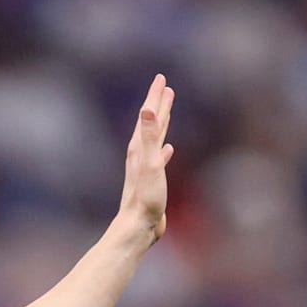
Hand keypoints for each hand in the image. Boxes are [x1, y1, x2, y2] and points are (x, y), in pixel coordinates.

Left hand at [116, 74, 174, 243]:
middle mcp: (140, 155)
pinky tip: (169, 149)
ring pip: (154, 138)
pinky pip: (158, 158)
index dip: (155, 96)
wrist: (138, 228)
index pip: (149, 115)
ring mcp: (144, 168)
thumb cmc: (145, 198)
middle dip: (157, 104)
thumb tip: (147, 109)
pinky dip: (164, 149)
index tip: (161, 78)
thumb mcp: (150, 164)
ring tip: (167, 110)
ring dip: (161, 123)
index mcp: (139, 148)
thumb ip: (150, 136)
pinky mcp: (150, 181)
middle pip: (150, 123)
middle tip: (165, 86)